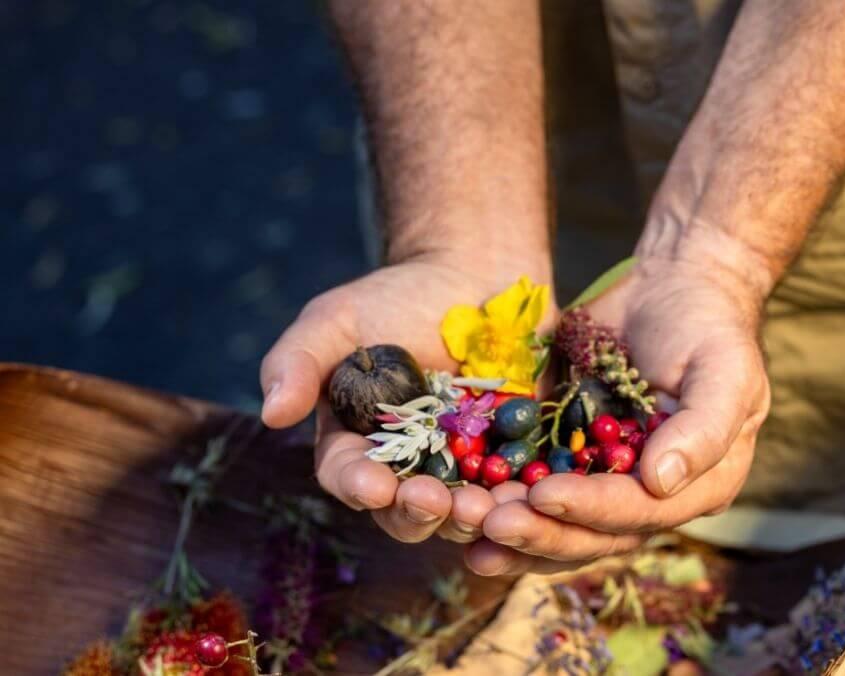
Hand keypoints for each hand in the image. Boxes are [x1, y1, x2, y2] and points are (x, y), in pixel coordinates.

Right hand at [260, 255, 551, 545]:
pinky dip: (521, 499)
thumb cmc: (394, 297)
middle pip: (405, 512)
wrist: (472, 276)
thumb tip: (271, 415)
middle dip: (417, 513)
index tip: (374, 486)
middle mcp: (408, 468)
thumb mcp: (336, 319)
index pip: (348, 477)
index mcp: (357, 445)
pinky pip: (516, 490)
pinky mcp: (512, 459)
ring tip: (483, 508)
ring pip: (461, 513)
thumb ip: (298, 361)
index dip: (359, 486)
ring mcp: (462, 469)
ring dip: (470, 518)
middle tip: (434, 502)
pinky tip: (531, 496)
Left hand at [464, 252, 770, 574]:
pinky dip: (499, 501)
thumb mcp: (725, 369)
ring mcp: (608, 484)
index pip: (640, 512)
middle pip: (593, 535)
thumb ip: (704, 428)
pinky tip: (459, 510)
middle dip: (539, 531)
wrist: (671, 289)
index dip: (592, 508)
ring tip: (464, 524)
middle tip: (488, 522)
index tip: (543, 494)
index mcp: (699, 486)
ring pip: (558, 527)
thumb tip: (661, 483)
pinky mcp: (569, 462)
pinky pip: (532, 493)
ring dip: (511, 532)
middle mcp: (652, 500)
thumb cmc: (707, 326)